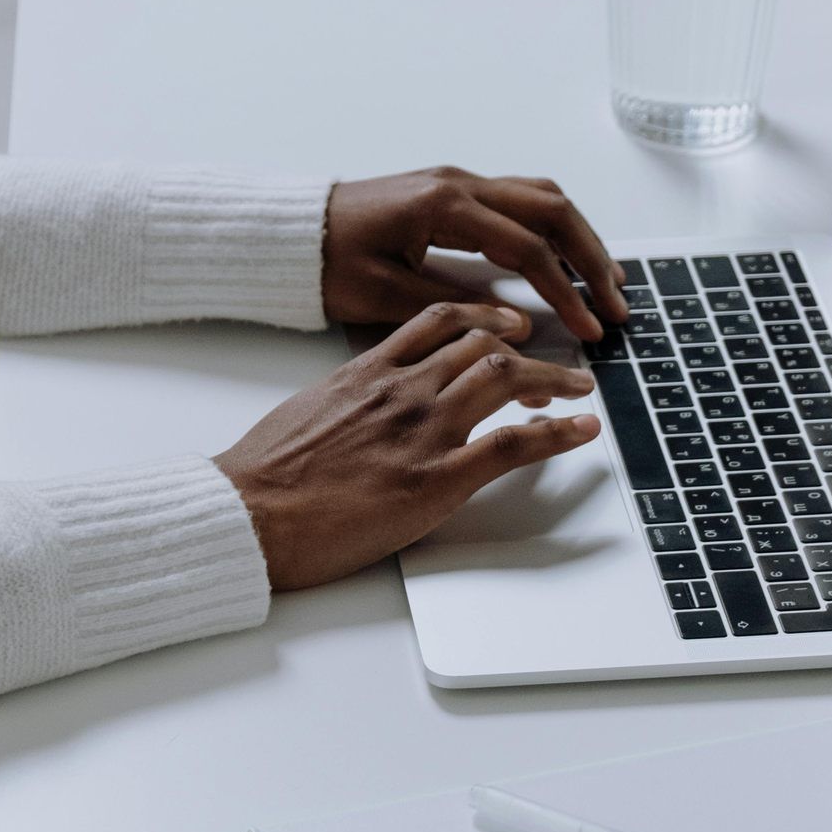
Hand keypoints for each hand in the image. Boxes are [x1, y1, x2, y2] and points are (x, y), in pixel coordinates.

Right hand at [215, 302, 600, 591]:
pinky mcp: (436, 479)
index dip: (483, 319)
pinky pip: (512, 445)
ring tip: (579, 387)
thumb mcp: (306, 413)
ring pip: (505, 379)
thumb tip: (364, 407)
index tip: (505, 327)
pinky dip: (558, 432)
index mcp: (367, 371)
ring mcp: (422, 431)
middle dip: (528, 350)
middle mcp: (402, 390)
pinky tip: (582, 429)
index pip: (439, 323)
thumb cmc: (264, 475)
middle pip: (483, 346)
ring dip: (554, 380)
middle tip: (555, 365)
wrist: (249, 512)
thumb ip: (347, 400)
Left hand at [323, 167, 630, 341]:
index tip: (591, 329)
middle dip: (592, 259)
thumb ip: (454, 307)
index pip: (528, 248)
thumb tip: (518, 324)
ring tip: (607, 280)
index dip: (566, 292)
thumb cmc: (328, 264)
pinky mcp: (454, 192)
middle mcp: (459, 184)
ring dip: (580, 238)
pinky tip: (567, 258)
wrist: (293, 233)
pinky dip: (553, 227)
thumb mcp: (383, 295)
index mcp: (444, 207)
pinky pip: (521, 200)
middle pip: (552, 211)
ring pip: (542, 198)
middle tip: (617, 304)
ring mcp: (459, 182)